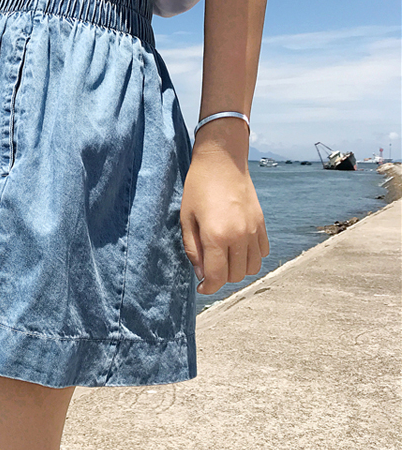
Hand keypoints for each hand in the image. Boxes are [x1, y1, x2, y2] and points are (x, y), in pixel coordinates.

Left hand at [180, 147, 269, 294]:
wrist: (222, 161)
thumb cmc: (198, 187)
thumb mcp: (186, 219)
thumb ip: (193, 249)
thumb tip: (201, 273)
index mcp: (216, 236)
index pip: (217, 277)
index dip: (208, 288)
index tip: (201, 288)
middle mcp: (239, 236)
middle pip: (235, 276)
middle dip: (220, 278)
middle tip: (208, 268)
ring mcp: (254, 230)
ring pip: (252, 268)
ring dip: (237, 270)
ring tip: (223, 259)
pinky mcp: (262, 224)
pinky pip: (263, 253)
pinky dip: (251, 257)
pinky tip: (237, 248)